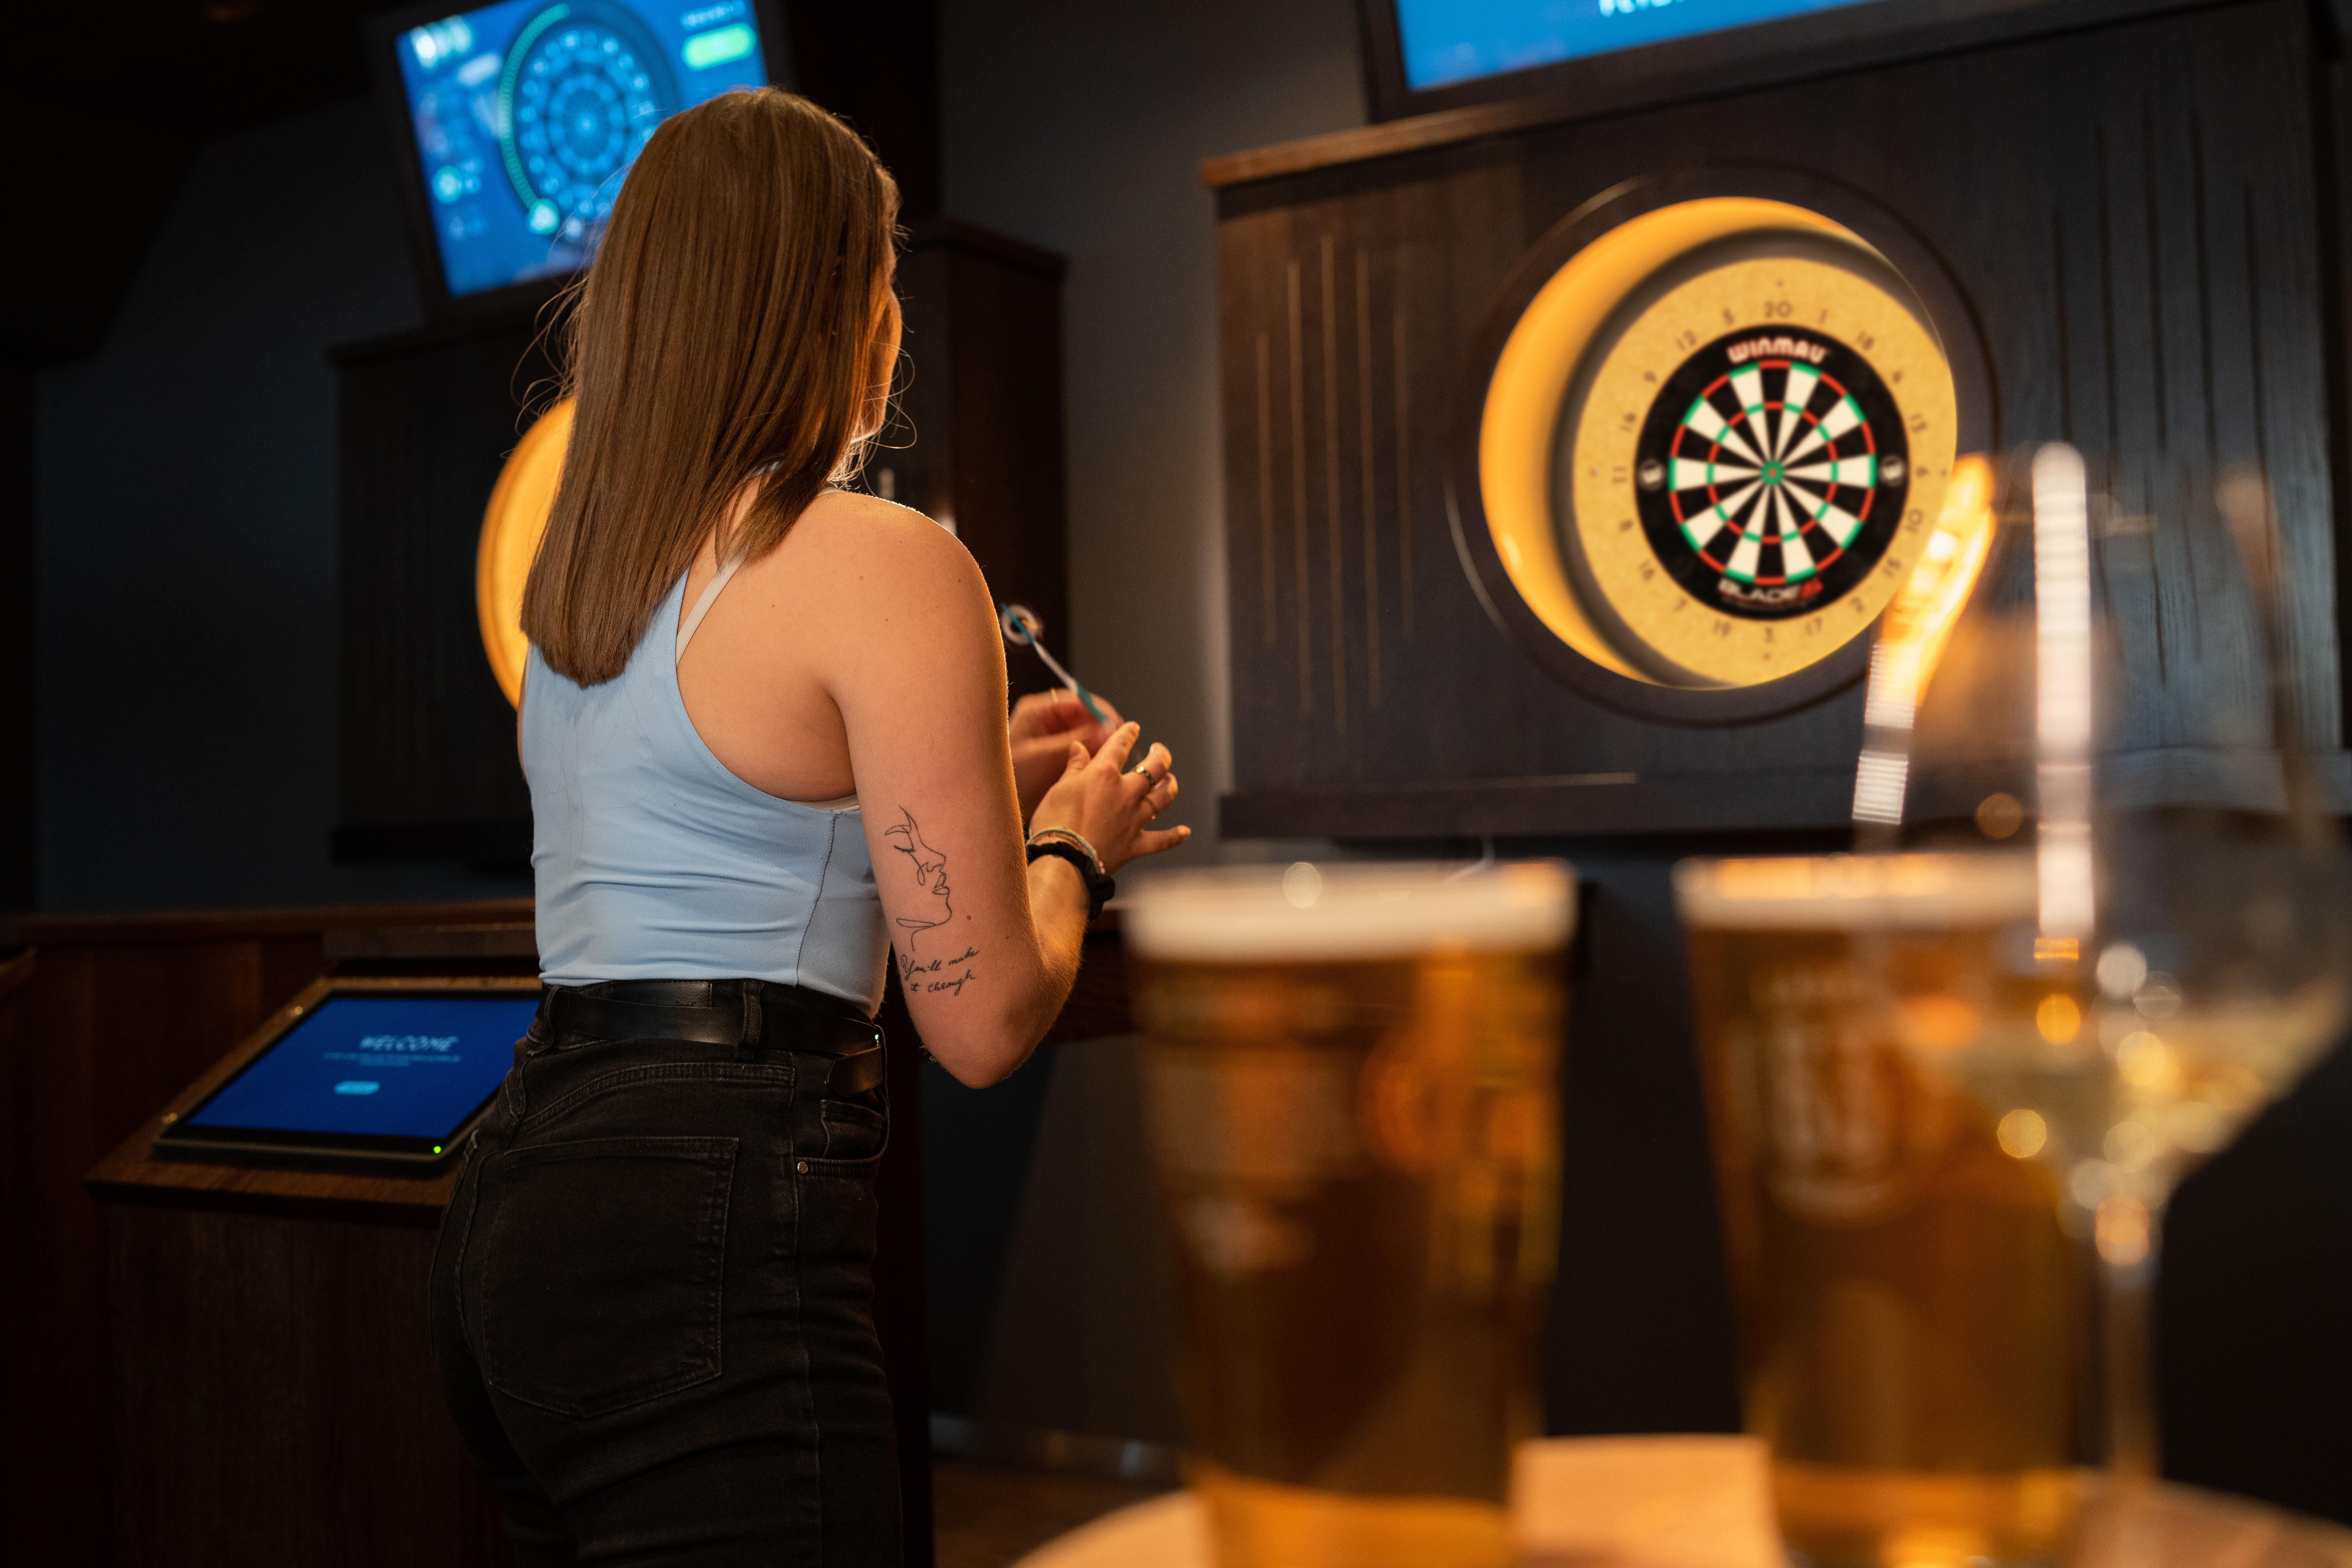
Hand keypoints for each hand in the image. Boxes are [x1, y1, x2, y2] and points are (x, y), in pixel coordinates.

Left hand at [1009, 689, 1120, 821]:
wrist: (991, 803)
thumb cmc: (1006, 776)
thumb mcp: (1044, 756)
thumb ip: (1077, 740)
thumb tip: (1108, 729)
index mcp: (1037, 711)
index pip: (1077, 699)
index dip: (1100, 710)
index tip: (1117, 723)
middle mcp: (1045, 721)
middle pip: (1084, 716)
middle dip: (1103, 728)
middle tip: (1119, 742)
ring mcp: (1051, 738)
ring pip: (1085, 733)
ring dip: (1099, 743)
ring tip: (1113, 755)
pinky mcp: (1055, 755)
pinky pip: (1081, 750)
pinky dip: (1092, 756)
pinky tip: (1100, 766)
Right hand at [1030, 722, 1187, 875]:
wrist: (1063, 860)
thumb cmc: (1055, 823)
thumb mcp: (1059, 788)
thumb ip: (1074, 767)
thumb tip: (1079, 747)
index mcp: (1104, 774)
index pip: (1120, 745)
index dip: (1128, 733)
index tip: (1133, 728)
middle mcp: (1126, 793)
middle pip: (1154, 767)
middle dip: (1160, 754)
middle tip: (1159, 750)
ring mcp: (1134, 818)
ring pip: (1163, 797)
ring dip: (1170, 786)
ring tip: (1170, 779)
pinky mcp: (1136, 843)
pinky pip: (1163, 839)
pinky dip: (1175, 835)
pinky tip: (1185, 831)